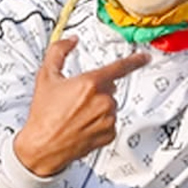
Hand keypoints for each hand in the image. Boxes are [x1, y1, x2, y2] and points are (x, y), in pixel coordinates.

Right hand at [13, 37, 148, 176]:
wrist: (43, 146)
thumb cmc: (44, 116)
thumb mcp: (46, 77)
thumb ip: (58, 52)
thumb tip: (70, 41)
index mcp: (91, 83)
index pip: (120, 67)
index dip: (134, 60)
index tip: (144, 57)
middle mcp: (103, 101)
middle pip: (109, 88)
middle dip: (96, 90)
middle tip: (76, 99)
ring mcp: (108, 118)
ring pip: (110, 105)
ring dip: (98, 107)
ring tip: (77, 114)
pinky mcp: (110, 134)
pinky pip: (110, 122)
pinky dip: (99, 123)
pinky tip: (83, 125)